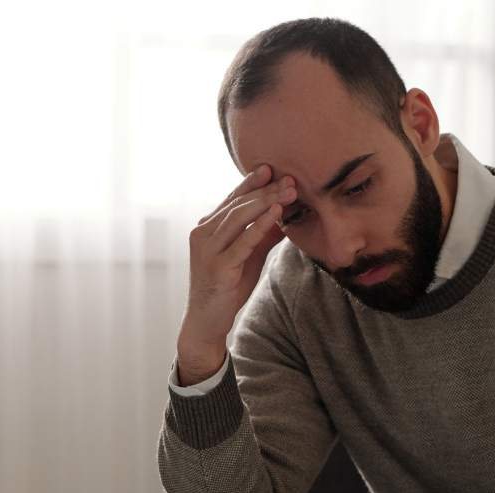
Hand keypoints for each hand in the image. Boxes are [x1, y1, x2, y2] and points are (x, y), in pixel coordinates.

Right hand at [177, 165, 295, 384]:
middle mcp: (203, 234)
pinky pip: (242, 242)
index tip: (272, 168)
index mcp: (207, 228)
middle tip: (290, 179)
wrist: (206, 322)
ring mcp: (208, 250)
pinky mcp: (218, 267)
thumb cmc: (227, 288)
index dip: (252, 182)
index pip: (232, 199)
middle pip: (238, 205)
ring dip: (266, 202)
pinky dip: (260, 226)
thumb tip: (286, 216)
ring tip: (289, 191)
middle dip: (266, 190)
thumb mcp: (249, 257)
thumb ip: (263, 236)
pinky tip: (277, 214)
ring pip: (239, 218)